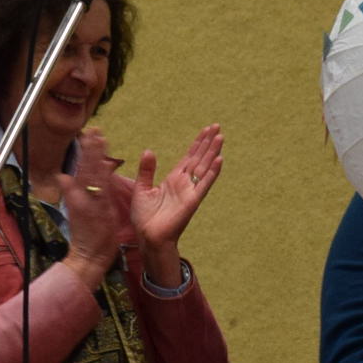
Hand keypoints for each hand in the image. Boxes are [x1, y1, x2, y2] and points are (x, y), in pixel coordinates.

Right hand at [58, 128, 130, 279]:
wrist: (88, 257)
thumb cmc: (88, 236)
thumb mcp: (79, 212)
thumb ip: (72, 193)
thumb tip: (62, 177)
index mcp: (83, 195)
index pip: (86, 168)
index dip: (89, 151)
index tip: (92, 134)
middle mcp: (84, 197)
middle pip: (87, 168)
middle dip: (91, 148)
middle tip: (94, 130)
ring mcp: (90, 203)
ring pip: (93, 176)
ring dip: (95, 157)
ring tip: (98, 140)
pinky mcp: (97, 212)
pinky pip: (100, 192)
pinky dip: (100, 179)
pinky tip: (103, 164)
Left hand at [129, 124, 224, 281]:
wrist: (147, 236)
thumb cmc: (144, 217)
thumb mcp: (141, 188)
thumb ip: (147, 170)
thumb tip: (149, 151)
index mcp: (173, 180)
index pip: (189, 157)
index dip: (197, 143)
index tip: (206, 130)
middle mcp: (184, 183)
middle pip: (199, 158)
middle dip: (208, 142)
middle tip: (217, 126)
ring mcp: (190, 191)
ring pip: (204, 167)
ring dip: (213, 152)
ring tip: (220, 137)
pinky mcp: (192, 200)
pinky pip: (204, 184)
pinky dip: (212, 172)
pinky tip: (219, 159)